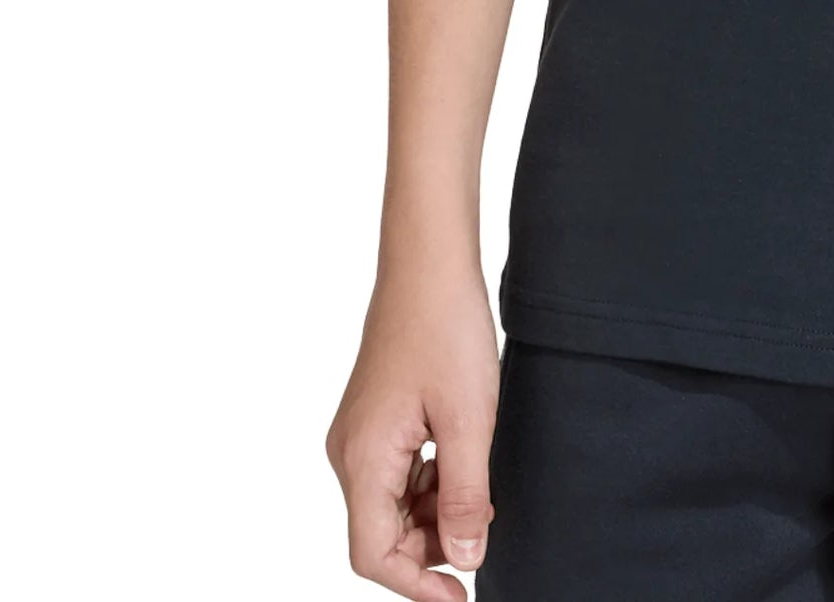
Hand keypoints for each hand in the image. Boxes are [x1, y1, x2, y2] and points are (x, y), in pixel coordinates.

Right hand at [327, 269, 500, 599]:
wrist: (430, 263)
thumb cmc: (447, 330)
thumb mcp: (470, 419)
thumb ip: (466, 494)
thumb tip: (466, 559)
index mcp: (363, 459)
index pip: (373, 555)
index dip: (417, 582)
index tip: (460, 595)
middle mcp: (349, 453)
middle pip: (381, 533)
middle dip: (431, 546)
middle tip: (485, 532)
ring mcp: (359, 435)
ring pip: (391, 505)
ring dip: (434, 514)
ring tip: (482, 497)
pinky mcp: (375, 419)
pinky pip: (396, 474)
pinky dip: (430, 484)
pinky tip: (465, 468)